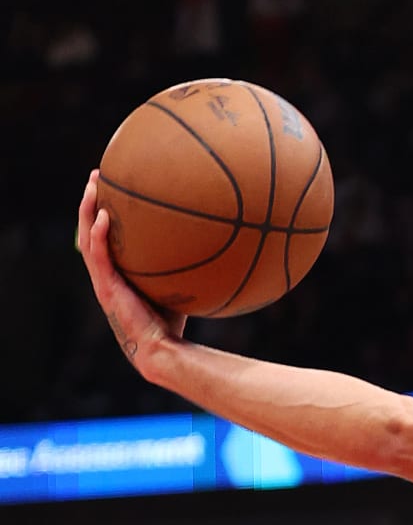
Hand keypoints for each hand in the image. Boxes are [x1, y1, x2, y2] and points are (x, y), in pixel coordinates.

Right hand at [76, 173, 185, 369]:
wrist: (162, 349)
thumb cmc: (172, 321)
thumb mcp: (177, 285)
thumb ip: (184, 264)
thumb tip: (214, 242)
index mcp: (117, 271)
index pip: (105, 235)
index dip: (103, 210)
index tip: (111, 185)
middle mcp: (106, 273)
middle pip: (89, 229)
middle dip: (91, 201)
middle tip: (98, 175)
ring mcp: (103, 280)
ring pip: (87, 237)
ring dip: (88, 210)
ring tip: (94, 185)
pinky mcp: (107, 288)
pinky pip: (98, 256)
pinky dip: (99, 235)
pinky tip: (105, 216)